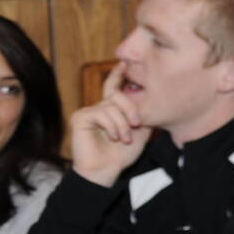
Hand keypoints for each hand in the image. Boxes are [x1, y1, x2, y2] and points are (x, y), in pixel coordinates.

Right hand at [68, 66, 150, 187]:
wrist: (106, 171)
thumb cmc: (122, 154)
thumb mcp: (140, 131)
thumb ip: (143, 114)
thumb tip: (153, 98)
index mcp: (112, 110)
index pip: (114, 88)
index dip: (117, 75)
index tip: (123, 63)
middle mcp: (99, 108)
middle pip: (118, 95)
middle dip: (131, 109)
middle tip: (137, 124)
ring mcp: (88, 112)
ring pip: (111, 105)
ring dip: (122, 123)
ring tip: (124, 138)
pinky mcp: (80, 118)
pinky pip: (100, 112)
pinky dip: (111, 125)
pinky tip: (113, 137)